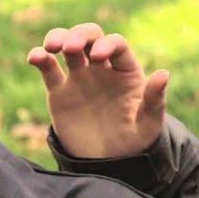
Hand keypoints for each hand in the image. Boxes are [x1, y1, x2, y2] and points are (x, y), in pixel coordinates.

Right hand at [26, 23, 168, 158]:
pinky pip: (48, 68)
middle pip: (90, 36)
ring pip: (67, 45)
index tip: (97, 56)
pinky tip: (34, 57)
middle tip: (70, 47)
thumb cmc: (134, 140)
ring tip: (51, 46)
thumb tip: (163, 73)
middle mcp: (102, 67)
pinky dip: (39, 58)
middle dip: (79, 35)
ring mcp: (79, 76)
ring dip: (58, 37)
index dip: (106, 44)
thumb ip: (154, 99)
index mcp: (125, 70)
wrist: (108, 162)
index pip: (116, 45)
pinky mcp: (59, 91)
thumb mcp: (148, 124)